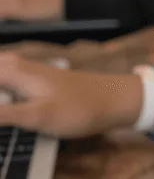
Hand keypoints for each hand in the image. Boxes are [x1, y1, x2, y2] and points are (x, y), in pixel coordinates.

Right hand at [0, 53, 144, 137]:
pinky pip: (4, 80)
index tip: (2, 106)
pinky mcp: (33, 82)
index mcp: (13, 71)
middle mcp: (17, 66)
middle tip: (6, 112)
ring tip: (4, 108)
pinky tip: (5, 102)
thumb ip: (2, 115)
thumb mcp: (36, 116)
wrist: (112, 100)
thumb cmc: (77, 107)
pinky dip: (1, 88)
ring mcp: (26, 72)